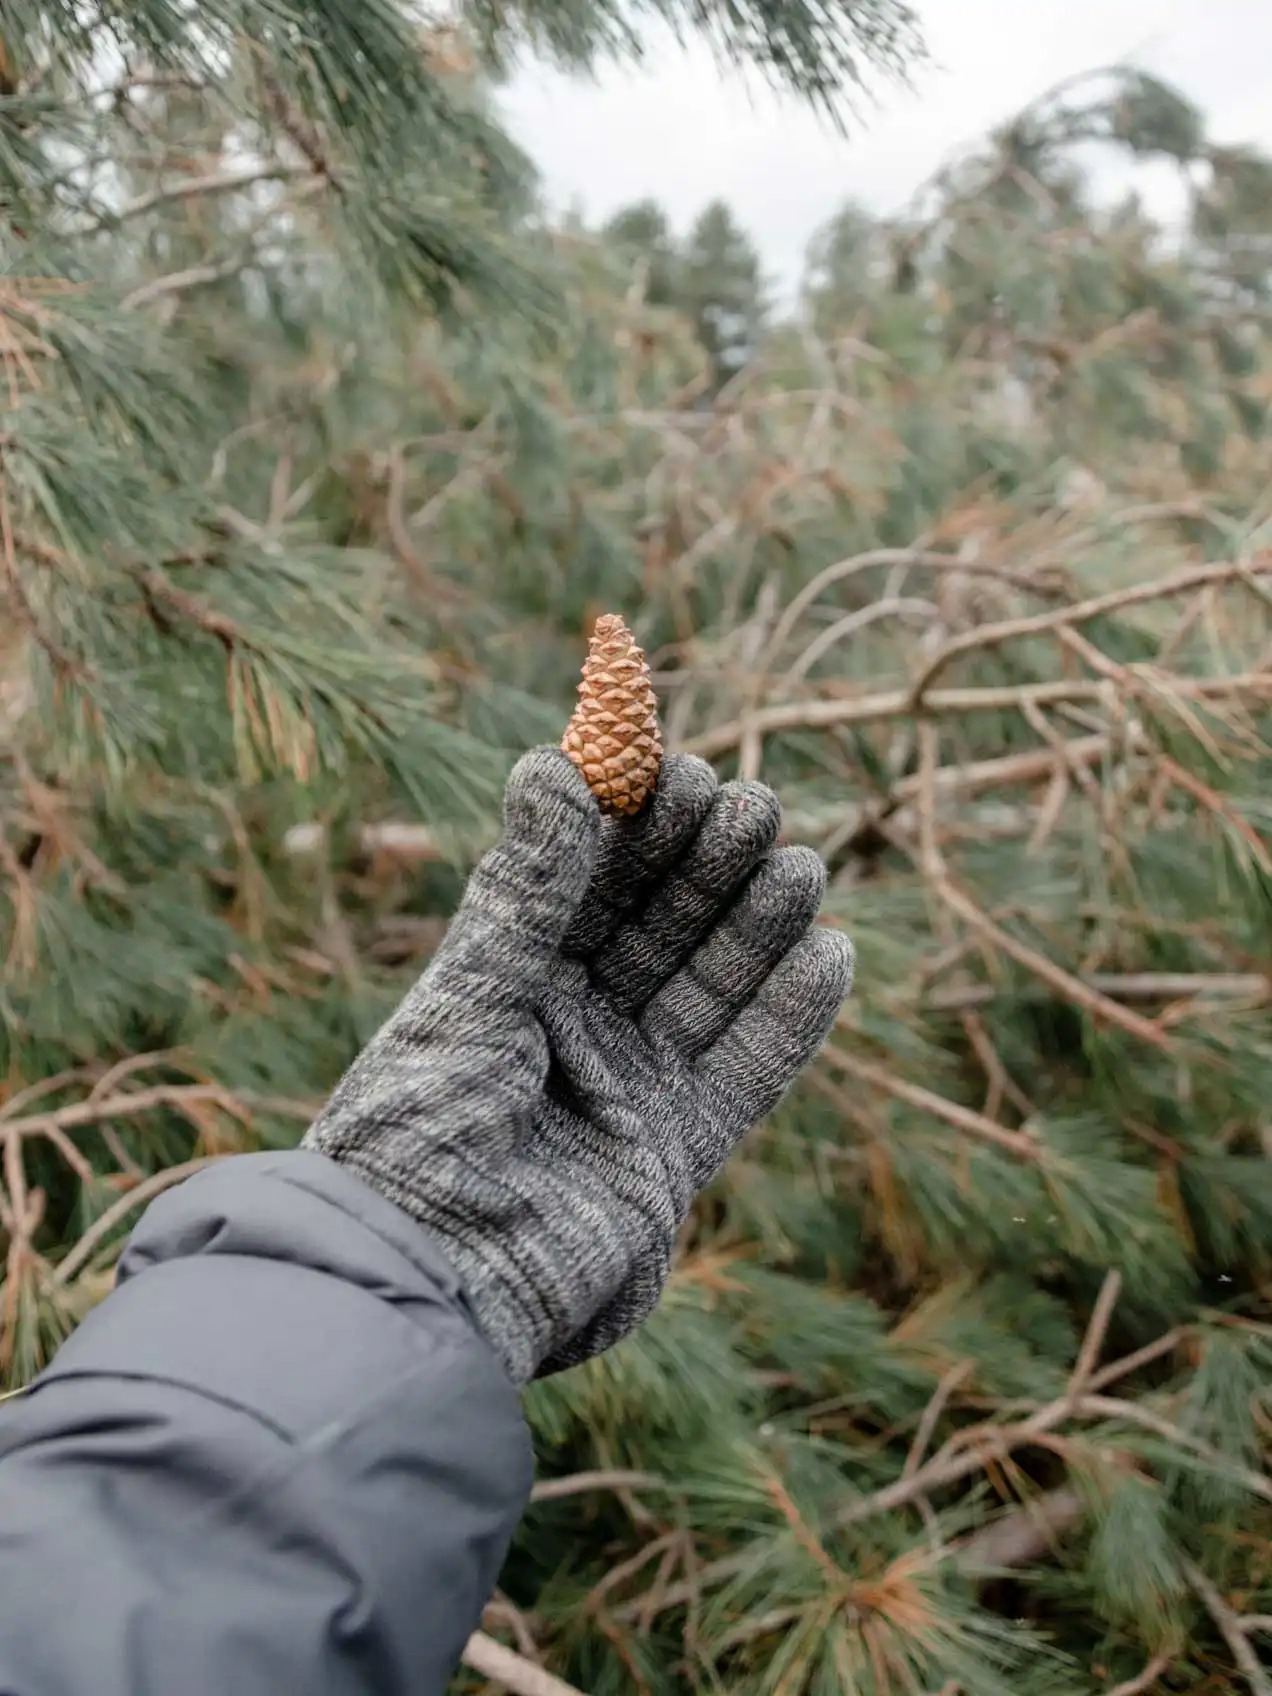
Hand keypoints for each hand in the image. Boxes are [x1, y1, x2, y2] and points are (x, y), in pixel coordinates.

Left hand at [304, 747, 852, 1381]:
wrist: (431, 1285)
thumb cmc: (422, 1129)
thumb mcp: (473, 995)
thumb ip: (528, 891)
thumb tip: (555, 761)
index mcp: (508, 980)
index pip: (588, 883)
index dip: (637, 826)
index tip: (683, 768)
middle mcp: (570, 1026)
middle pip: (659, 927)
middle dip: (709, 866)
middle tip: (757, 807)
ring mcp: (627, 1087)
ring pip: (710, 987)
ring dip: (759, 926)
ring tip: (802, 865)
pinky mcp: (675, 1151)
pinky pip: (748, 1071)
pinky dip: (790, 1017)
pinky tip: (830, 954)